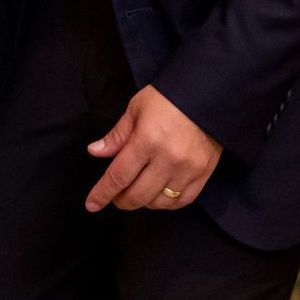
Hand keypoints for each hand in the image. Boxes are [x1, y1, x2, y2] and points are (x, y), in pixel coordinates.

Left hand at [84, 85, 222, 212]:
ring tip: (136, 192)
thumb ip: (116, 135)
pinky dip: (167, 203)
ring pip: (160, 202)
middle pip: (138, 195)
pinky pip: (183, 201)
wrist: (208, 94)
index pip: (119, 176)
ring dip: (143, 202)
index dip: (103, 193)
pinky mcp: (204, 173)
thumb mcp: (136, 109)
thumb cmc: (167, 98)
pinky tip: (158, 196)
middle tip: (115, 196)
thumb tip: (95, 151)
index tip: (92, 204)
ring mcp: (188, 169)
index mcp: (146, 140)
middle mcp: (168, 159)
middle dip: (121, 200)